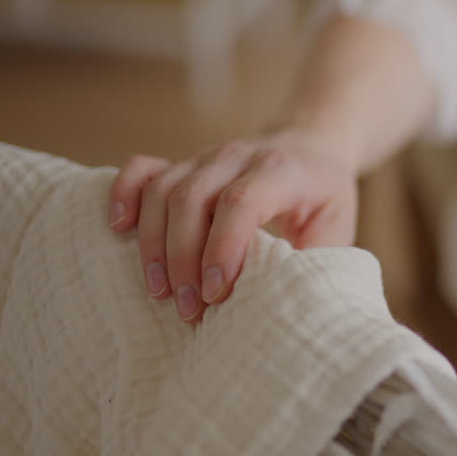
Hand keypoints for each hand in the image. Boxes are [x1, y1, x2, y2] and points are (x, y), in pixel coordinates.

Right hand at [108, 130, 359, 320]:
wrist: (314, 146)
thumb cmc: (325, 197)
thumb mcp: (337, 230)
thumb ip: (314, 262)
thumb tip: (285, 306)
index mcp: (283, 170)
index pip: (242, 202)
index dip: (223, 248)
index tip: (216, 294)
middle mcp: (239, 157)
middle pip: (193, 199)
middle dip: (184, 260)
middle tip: (189, 309)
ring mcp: (207, 156)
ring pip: (163, 190)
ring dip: (155, 245)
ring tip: (160, 292)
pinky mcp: (184, 163)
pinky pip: (142, 170)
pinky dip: (124, 194)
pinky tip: (119, 229)